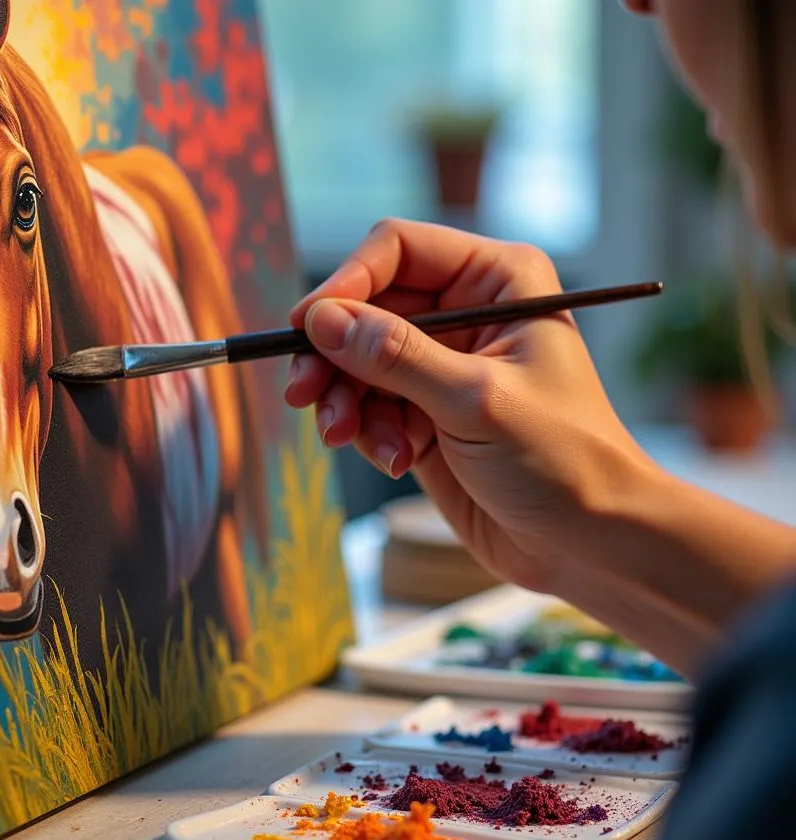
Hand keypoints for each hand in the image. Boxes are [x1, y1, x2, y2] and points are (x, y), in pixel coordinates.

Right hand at [284, 218, 654, 592]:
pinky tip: (395, 461)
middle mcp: (465, 314)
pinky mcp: (425, 416)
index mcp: (495, 281)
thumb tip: (322, 320)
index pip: (398, 250)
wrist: (585, 540)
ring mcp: (442, 366)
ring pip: (358, 363)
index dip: (347, 284)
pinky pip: (370, 408)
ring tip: (347, 439)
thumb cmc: (561, 458)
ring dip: (346, 403)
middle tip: (303, 395)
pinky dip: (369, 434)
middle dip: (334, 356)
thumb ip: (395, 356)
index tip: (307, 327)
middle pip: (366, 309)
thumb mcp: (474, 400)